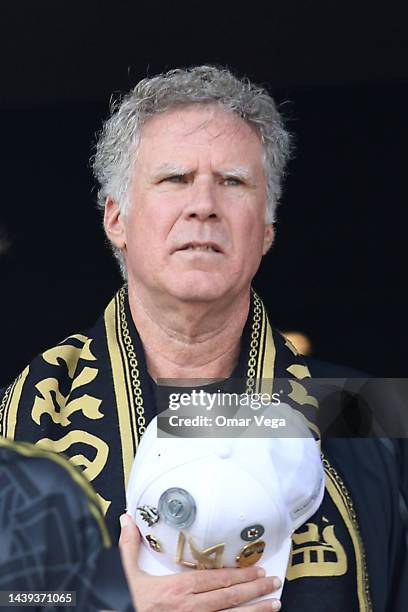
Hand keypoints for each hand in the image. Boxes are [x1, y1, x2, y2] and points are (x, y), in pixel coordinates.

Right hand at [119, 513, 281, 611]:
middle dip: (255, 590)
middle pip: (229, 598)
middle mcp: (190, 609)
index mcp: (177, 589)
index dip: (239, 575)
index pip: (216, 580)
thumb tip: (126, 520)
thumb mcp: (126, 576)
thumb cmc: (125, 604)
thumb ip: (130, 547)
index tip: (257, 569)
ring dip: (256, 611)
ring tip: (275, 604)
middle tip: (274, 582)